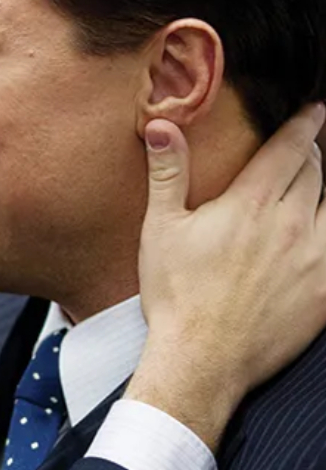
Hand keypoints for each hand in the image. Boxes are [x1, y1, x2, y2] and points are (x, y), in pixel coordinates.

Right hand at [128, 102, 325, 449]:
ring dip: (322, 191)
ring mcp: (316, 259)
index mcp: (252, 203)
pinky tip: (316, 233)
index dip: (305, 124)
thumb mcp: (161, 228)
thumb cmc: (176, 294)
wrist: (202, 359)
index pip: (291, 148)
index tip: (315, 110)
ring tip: (311, 188)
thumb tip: (162, 126)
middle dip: (313, 153)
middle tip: (305, 148)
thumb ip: (168, 172)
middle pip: (318, 171)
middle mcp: (292, 225)